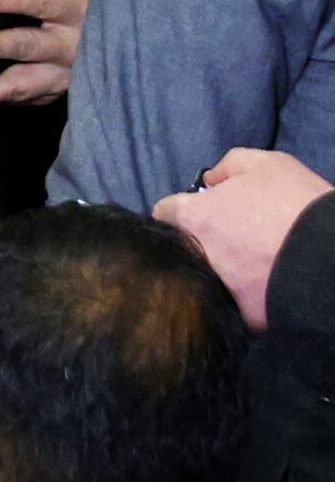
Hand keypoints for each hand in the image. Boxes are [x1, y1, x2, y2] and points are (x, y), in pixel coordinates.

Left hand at [157, 146, 333, 327]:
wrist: (333, 256)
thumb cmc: (297, 203)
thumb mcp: (266, 164)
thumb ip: (229, 167)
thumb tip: (210, 180)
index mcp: (194, 218)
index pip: (165, 213)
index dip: (183, 210)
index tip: (204, 213)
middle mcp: (196, 256)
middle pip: (185, 248)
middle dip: (201, 242)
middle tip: (235, 238)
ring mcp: (217, 289)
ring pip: (208, 279)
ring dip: (225, 270)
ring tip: (255, 263)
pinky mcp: (244, 316)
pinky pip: (239, 305)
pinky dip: (249, 297)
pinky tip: (268, 286)